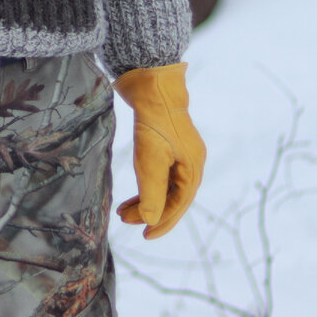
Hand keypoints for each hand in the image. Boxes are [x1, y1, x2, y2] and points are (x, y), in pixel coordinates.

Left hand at [114, 63, 205, 239]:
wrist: (150, 81)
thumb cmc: (153, 119)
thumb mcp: (150, 158)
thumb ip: (151, 191)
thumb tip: (150, 220)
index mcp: (193, 167)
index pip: (179, 204)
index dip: (162, 222)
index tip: (145, 235)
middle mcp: (190, 161)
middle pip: (172, 196)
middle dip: (150, 211)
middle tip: (126, 221)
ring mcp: (179, 152)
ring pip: (163, 185)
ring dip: (145, 199)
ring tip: (123, 210)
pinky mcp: (165, 142)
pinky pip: (158, 172)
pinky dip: (145, 183)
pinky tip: (132, 190)